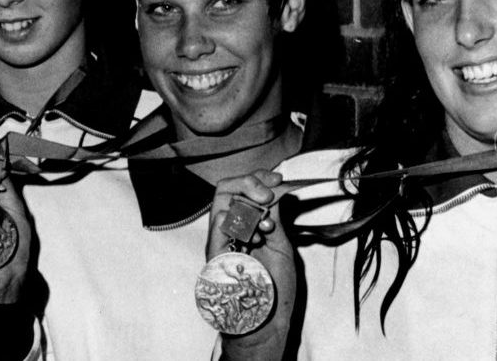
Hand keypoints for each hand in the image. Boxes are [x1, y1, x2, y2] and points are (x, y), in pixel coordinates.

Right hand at [208, 171, 297, 360]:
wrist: (266, 318)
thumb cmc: (274, 286)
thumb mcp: (280, 243)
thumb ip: (275, 216)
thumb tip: (276, 188)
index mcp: (243, 225)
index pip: (240, 188)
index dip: (258, 178)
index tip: (278, 179)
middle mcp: (228, 229)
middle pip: (226, 189)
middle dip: (250, 183)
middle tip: (269, 192)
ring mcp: (220, 241)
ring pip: (221, 202)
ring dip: (248, 204)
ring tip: (267, 223)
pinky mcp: (216, 254)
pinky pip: (218, 226)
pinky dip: (237, 221)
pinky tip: (255, 234)